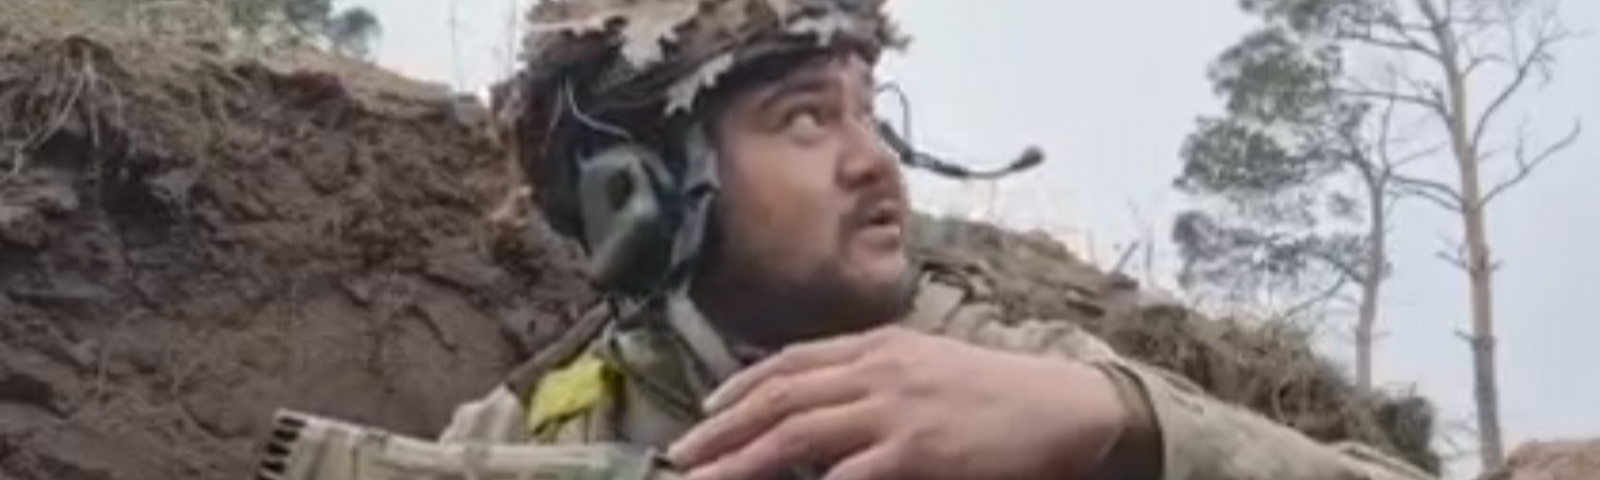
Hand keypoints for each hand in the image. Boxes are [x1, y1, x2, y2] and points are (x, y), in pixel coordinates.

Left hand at [664, 326, 1130, 479]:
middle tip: (679, 457)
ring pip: (797, 435)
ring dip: (743, 461)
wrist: (1061, 405)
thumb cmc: (992, 389)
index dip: (739, 389)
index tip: (704, 413)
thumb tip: (819, 397)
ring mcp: (895, 411)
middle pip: (779, 399)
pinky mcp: (918, 452)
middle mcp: (876, 371)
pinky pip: (850, 474)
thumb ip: (871, 374)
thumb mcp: (924, 363)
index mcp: (876, 347)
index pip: (789, 364)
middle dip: (722, 430)